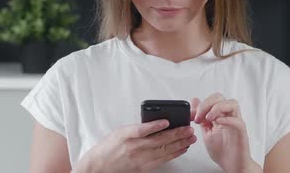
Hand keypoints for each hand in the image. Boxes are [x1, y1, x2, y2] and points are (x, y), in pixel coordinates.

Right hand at [73, 119, 196, 172]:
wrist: (99, 166)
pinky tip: (182, 149)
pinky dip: (173, 154)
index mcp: (125, 135)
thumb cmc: (108, 147)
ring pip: (163, 151)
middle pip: (158, 140)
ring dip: (179, 144)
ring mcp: (139, 159)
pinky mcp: (143, 168)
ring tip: (190, 138)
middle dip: (176, 134)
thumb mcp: (119, 132)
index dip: (154, 125)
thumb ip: (136, 128)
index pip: (141, 130)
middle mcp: (133, 148)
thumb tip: (156, 123)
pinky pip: (162, 160)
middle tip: (188, 129)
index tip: (166, 121)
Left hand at [192, 93, 256, 172]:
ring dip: (217, 108)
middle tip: (199, 116)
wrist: (231, 165)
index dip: (201, 104)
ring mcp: (236, 122)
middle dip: (207, 103)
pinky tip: (218, 122)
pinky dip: (227, 119)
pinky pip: (237, 121)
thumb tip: (195, 100)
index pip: (212, 99)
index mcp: (220, 115)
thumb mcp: (206, 131)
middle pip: (220, 97)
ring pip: (232, 103)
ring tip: (208, 118)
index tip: (192, 116)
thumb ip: (201, 117)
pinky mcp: (241, 132)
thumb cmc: (222, 150)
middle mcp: (229, 116)